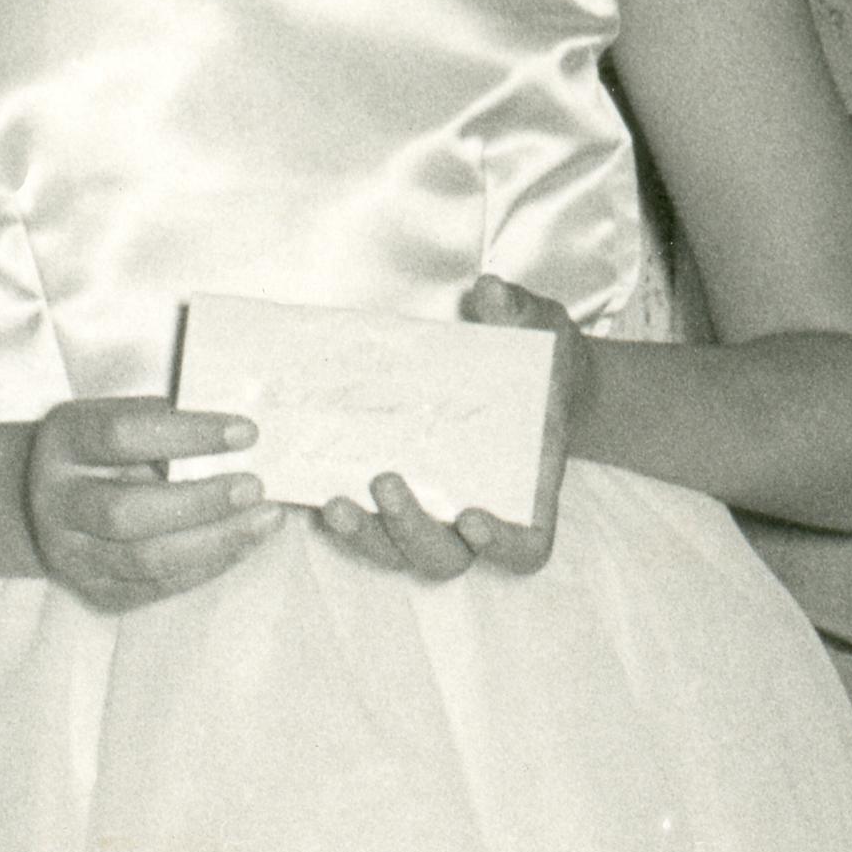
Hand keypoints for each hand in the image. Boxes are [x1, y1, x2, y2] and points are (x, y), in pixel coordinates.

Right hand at [25, 399, 282, 615]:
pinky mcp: (97, 590)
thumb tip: (237, 439)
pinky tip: (242, 544)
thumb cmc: (104, 450)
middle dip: (201, 502)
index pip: (122, 436)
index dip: (189, 435)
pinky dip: (208, 566)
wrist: (51, 500)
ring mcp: (72, 553)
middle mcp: (57, 502)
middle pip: (127, 512)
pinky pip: (157, 587)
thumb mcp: (118, 417)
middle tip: (255, 487)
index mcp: (64, 442)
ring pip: (145, 559)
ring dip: (215, 541)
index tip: (246, 433)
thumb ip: (163, 424)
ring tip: (265, 520)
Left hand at [315, 276, 583, 581]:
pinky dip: (341, 517)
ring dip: (367, 534)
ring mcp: (432, 507)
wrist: (526, 372)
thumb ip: (518, 314)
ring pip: (399, 550)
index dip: (503, 546)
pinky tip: (309, 491)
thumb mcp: (540, 329)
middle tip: (386, 481)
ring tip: (336, 502)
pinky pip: (368, 522)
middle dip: (412, 529)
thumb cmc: (541, 362)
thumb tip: (488, 294)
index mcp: (526, 488)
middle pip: (446, 556)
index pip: (527, 546)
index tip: (473, 518)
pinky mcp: (394, 495)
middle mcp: (478, 510)